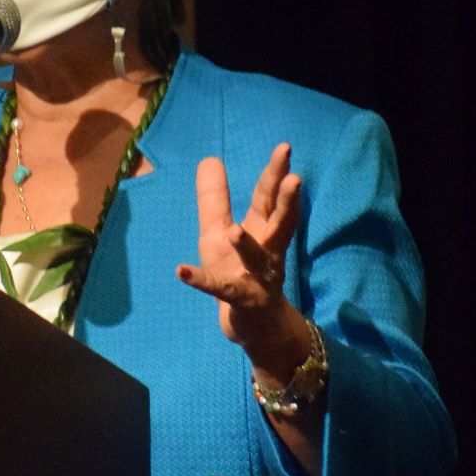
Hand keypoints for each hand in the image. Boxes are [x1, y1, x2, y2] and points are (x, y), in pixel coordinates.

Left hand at [176, 144, 308, 364]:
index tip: (284, 148)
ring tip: (235, 231)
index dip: (276, 173)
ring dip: (247, 246)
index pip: (270, 197)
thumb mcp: (220, 233)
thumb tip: (210, 159)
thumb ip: (215, 199)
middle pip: (279, 222)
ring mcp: (258, 277)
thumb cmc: (239, 272)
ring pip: (256, 259)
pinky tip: (181, 271)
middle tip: (295, 178)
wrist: (255, 327)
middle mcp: (268, 250)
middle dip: (287, 201)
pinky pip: (222, 289)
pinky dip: (201, 280)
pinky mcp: (242, 301)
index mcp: (263, 230)